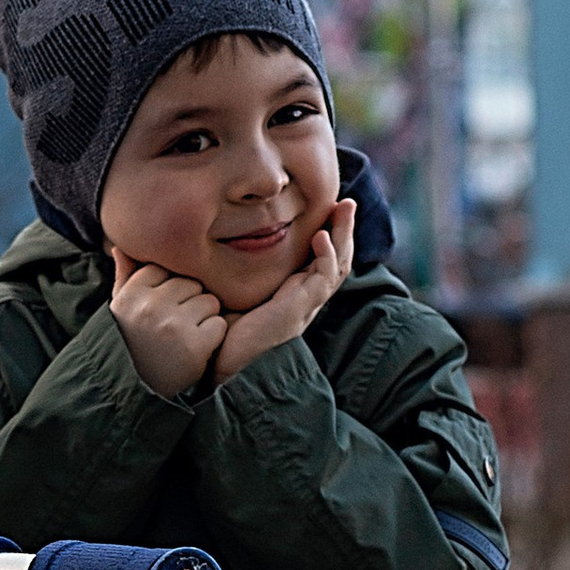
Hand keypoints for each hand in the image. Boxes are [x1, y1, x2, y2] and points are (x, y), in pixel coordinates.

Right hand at [108, 252, 226, 396]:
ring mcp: (172, 325)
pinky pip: (219, 324)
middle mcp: (150, 306)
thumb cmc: (130, 347)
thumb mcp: (119, 313)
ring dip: (205, 319)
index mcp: (131, 295)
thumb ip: (124, 278)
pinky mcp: (194, 345)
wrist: (137, 395)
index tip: (163, 310)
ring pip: (209, 301)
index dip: (170, 289)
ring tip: (186, 338)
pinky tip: (197, 350)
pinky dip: (214, 338)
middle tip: (176, 327)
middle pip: (191, 283)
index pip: (166, 269)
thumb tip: (121, 247)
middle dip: (190, 302)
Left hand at [213, 197, 355, 383]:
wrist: (221, 366)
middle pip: (337, 261)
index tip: (330, 209)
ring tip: (345, 209)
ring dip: (343, 237)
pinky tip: (321, 236)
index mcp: (294, 296)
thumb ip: (241, 273)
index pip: (321, 262)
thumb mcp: (237, 294)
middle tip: (348, 203)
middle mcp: (305, 301)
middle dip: (344, 231)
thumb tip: (224, 243)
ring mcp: (305, 307)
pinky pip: (322, 281)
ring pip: (337, 268)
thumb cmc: (224, 333)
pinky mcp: (298, 312)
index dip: (330, 236)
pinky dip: (325, 257)